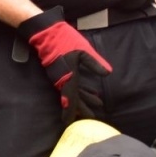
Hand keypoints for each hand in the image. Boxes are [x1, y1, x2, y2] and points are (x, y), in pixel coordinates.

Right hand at [21, 7, 112, 122]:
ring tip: (99, 103)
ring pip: (74, 93)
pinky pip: (72, 85)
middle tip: (94, 118)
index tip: (71, 124)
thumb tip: (108, 73)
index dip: (72, 112)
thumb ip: (95, 63)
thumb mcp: (83, 51)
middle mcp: (64, 80)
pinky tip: (92, 92)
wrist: (47, 33)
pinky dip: (82, 90)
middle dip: (84, 109)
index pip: (71, 100)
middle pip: (74, 100)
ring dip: (85, 99)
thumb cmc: (65, 41)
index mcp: (69, 78)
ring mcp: (61, 77)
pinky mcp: (61, 72)